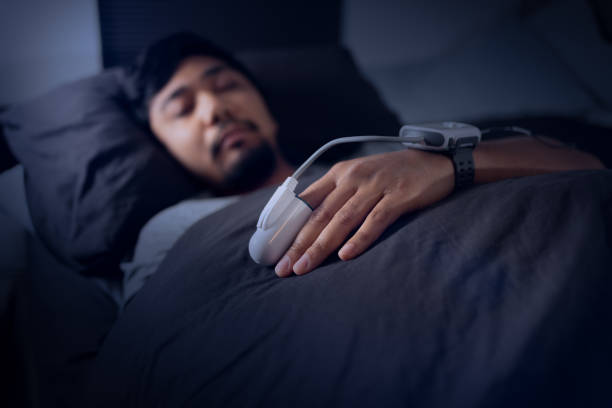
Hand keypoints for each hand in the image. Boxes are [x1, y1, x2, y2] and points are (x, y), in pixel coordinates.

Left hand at [274, 148, 454, 276]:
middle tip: (284, 268)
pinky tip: (345, 256)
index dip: (288, 227)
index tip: (274, 250)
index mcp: (339, 174)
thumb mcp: (359, 177)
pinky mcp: (398, 197)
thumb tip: (308, 225)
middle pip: (319, 215)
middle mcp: (353, 178)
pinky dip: (359, 239)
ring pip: (341, 220)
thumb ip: (335, 196)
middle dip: (299, 244)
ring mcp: (376, 186)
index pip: (306, 201)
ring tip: (304, 268)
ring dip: (321, 246)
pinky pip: (374, 221)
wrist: (435, 161)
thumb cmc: (392, 175)